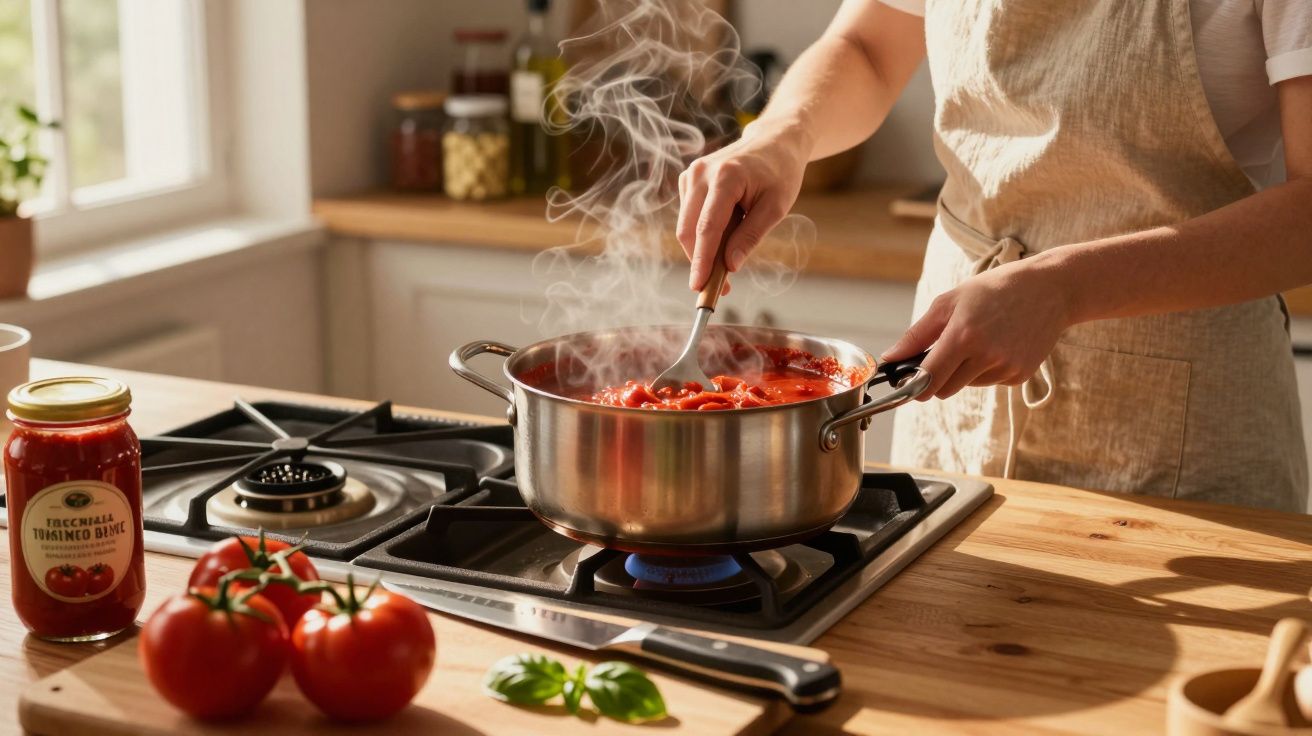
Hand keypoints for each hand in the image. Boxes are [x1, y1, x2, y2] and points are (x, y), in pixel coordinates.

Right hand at [677, 118, 811, 290]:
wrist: (775, 141)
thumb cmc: (780, 172)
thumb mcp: (776, 207)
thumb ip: (751, 236)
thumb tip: (731, 265)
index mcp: (726, 177)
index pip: (707, 227)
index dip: (701, 261)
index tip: (698, 286)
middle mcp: (701, 173)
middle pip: (689, 230)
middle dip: (700, 261)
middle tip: (720, 288)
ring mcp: (691, 175)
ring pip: (686, 226)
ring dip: (702, 250)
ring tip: (729, 260)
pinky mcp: (689, 180)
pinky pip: (689, 217)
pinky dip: (702, 235)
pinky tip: (725, 234)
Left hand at [880, 259, 1076, 399]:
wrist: (1050, 289)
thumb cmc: (994, 290)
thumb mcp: (950, 302)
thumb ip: (917, 334)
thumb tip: (890, 358)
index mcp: (963, 336)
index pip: (927, 381)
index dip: (912, 387)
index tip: (906, 383)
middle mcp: (986, 357)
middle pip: (943, 390)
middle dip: (935, 379)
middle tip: (941, 354)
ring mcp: (1006, 368)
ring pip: (966, 386)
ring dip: (962, 372)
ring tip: (978, 340)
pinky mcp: (1020, 375)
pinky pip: (989, 382)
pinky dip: (985, 370)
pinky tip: (998, 344)